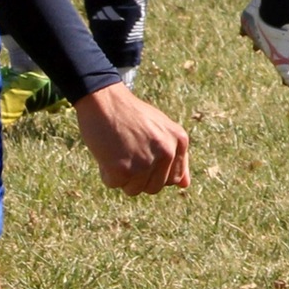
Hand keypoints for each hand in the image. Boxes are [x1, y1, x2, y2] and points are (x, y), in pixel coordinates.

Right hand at [74, 84, 189, 194]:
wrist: (103, 99)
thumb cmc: (129, 114)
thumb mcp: (160, 128)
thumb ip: (175, 155)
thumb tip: (185, 185)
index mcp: (179, 140)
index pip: (174, 178)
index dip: (155, 172)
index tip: (143, 154)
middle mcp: (166, 152)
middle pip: (154, 187)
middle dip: (139, 176)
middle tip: (127, 151)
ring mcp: (145, 162)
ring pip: (134, 189)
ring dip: (122, 175)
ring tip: (118, 150)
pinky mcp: (123, 169)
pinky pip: (114, 184)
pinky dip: (106, 172)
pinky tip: (107, 151)